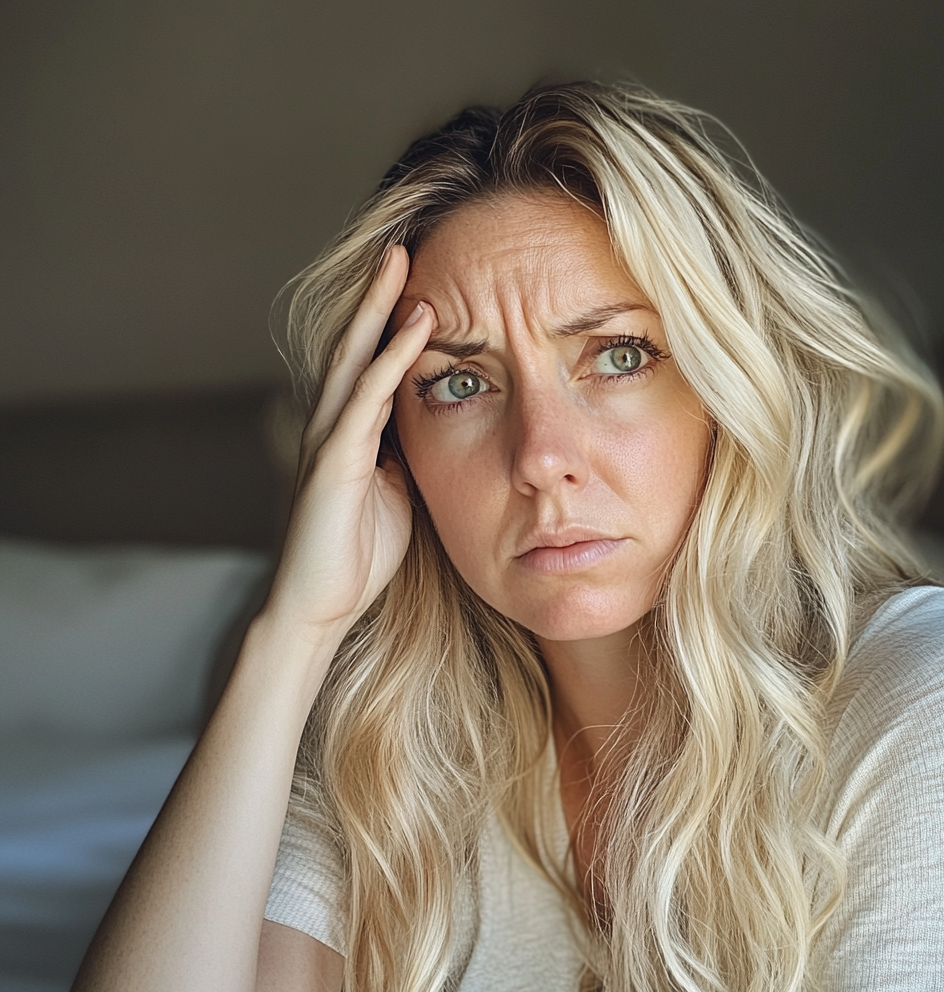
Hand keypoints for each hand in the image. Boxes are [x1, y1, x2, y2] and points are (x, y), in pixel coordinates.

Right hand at [264, 245, 432, 646]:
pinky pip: (366, 401)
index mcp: (353, 433)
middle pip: (358, 346)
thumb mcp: (398, 494)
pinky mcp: (332, 461)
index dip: (393, 322)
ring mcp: (330, 439)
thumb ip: (409, 457)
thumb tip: (437, 431)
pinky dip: (390, 360)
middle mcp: (336, 425)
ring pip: (355, 360)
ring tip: (402, 262)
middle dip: (379, 296)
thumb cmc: (358, 554)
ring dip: (379, 309)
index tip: (422, 282)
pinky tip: (414, 327)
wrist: (320, 607)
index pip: (374, 364)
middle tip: (403, 245)